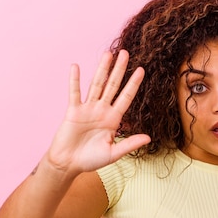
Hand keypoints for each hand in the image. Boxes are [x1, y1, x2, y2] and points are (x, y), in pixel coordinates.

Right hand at [46, 50, 150, 175]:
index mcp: (113, 119)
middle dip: (119, 70)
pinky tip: (76, 67)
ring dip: (102, 69)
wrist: (68, 164)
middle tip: (125, 53)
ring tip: (108, 54)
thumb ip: (130, 144)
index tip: (141, 70)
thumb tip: (149, 138)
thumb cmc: (90, 160)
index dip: (133, 84)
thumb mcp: (113, 153)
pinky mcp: (73, 111)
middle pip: (113, 86)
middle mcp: (102, 110)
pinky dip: (75, 80)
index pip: (126, 97)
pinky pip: (75, 93)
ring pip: (96, 85)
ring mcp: (87, 109)